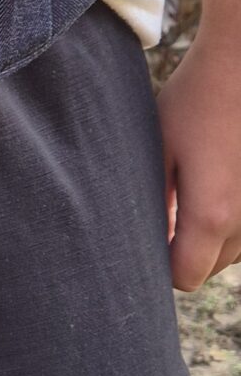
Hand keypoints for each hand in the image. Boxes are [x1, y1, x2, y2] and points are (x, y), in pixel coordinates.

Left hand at [156, 29, 240, 289]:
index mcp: (213, 215)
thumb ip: (152, 203)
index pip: (186, 277)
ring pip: (238, 248)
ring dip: (218, 234)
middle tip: (172, 209)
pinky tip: (225, 180)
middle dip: (190, 249)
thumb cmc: (197, 98)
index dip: (163, 265)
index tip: (152, 237)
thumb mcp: (159, 148)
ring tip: (201, 187)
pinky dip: (239, 216)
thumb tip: (144, 240)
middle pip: (214, 266)